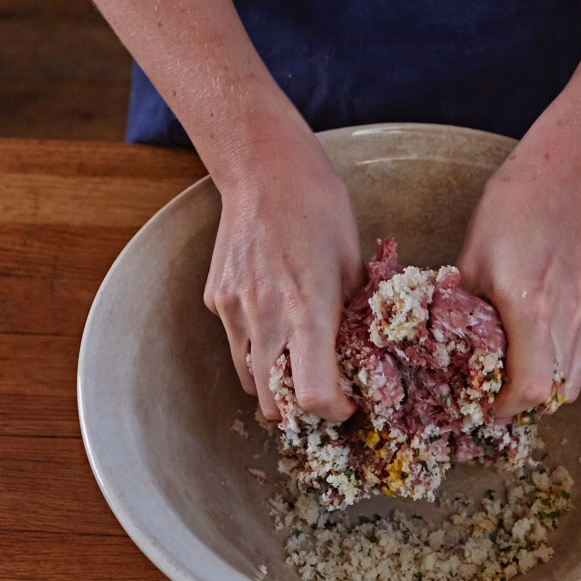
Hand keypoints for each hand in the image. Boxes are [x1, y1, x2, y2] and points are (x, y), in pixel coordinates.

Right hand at [203, 132, 361, 422]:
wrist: (264, 170)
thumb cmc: (321, 209)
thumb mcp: (355, 265)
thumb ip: (353, 318)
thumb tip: (363, 357)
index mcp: (308, 310)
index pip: (312, 395)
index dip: (334, 411)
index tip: (348, 402)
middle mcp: (265, 317)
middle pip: (274, 405)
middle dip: (302, 411)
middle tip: (323, 392)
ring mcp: (234, 310)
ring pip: (250, 381)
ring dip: (275, 385)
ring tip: (299, 362)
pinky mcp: (216, 300)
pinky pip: (235, 344)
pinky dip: (256, 349)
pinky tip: (275, 319)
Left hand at [457, 154, 580, 416]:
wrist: (559, 178)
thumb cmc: (506, 213)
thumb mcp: (469, 263)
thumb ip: (464, 314)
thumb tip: (448, 352)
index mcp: (528, 305)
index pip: (529, 387)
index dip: (505, 407)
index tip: (483, 405)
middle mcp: (566, 314)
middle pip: (554, 394)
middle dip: (521, 405)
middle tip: (494, 396)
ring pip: (570, 380)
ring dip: (541, 389)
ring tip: (512, 376)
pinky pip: (579, 355)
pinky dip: (556, 366)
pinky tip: (532, 350)